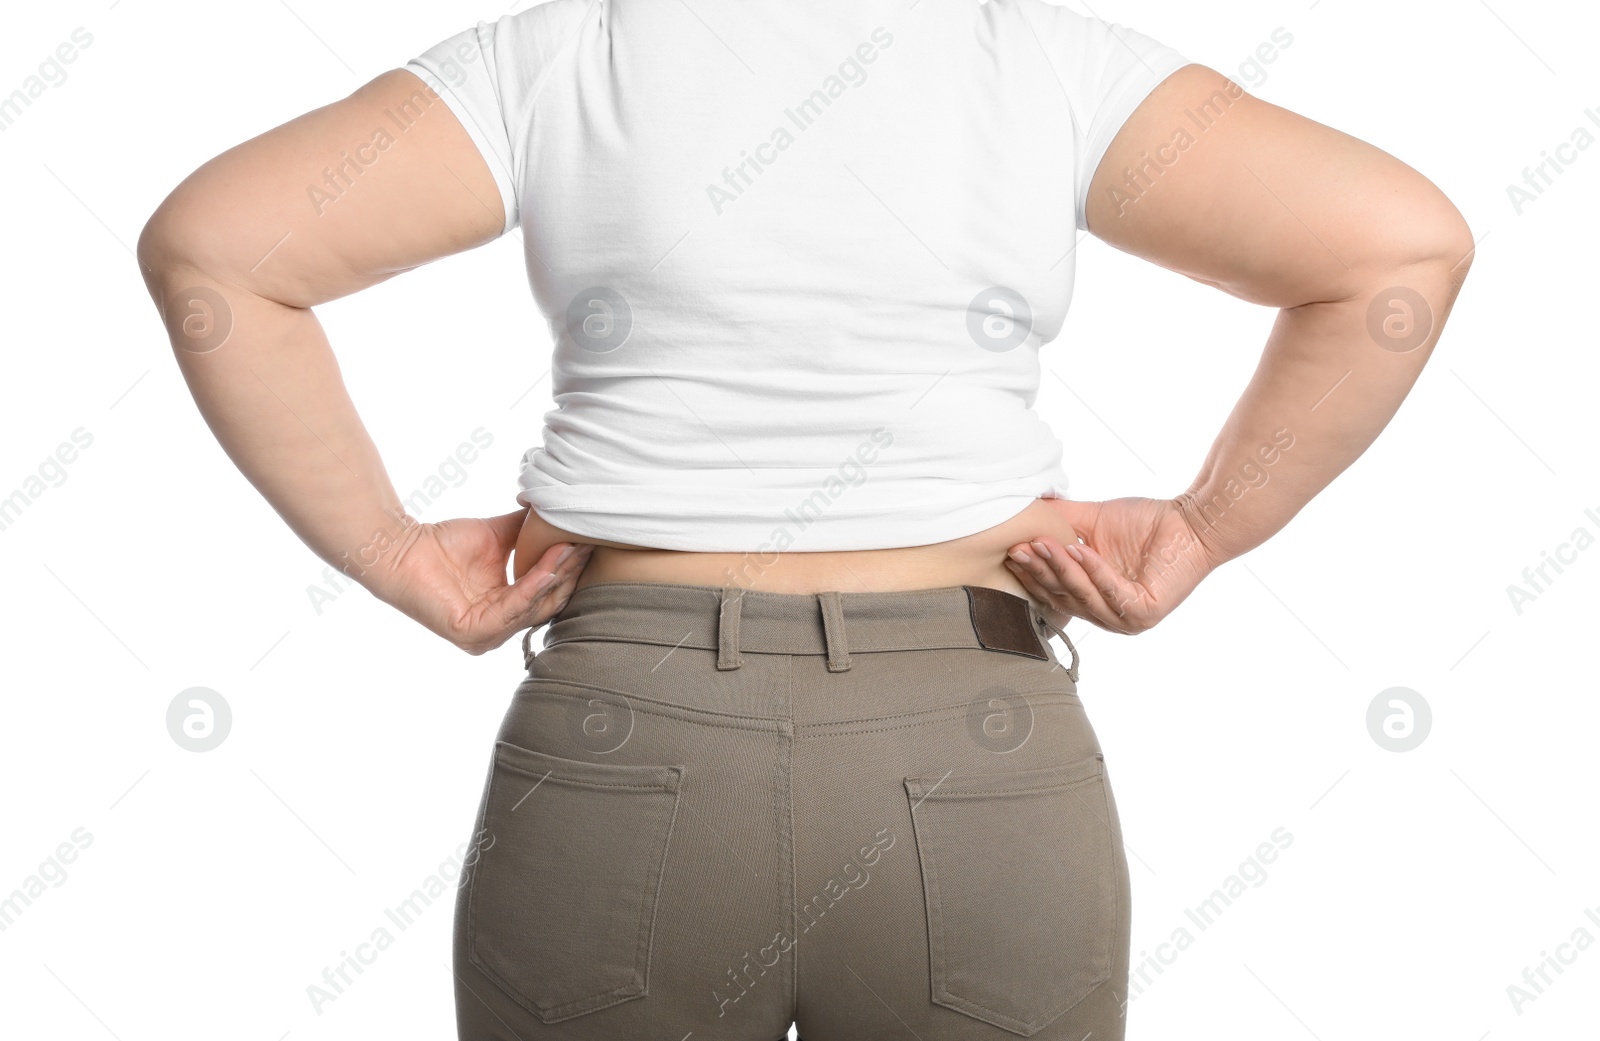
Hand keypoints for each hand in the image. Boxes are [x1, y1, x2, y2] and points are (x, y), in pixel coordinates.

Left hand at [364, 509, 593, 654]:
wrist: (400, 548)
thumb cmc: (442, 544)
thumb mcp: (498, 536)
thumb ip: (529, 531)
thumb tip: (561, 506)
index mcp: (507, 609)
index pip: (549, 593)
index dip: (569, 568)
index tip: (589, 540)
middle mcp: (499, 628)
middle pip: (547, 603)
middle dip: (568, 573)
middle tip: (586, 544)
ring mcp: (485, 635)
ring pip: (532, 608)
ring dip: (554, 578)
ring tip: (570, 550)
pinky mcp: (470, 634)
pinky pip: (509, 613)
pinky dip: (530, 591)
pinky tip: (545, 570)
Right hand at [1004, 496, 1219, 634]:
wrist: (1192, 522)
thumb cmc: (1146, 523)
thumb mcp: (1091, 522)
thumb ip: (1059, 521)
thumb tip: (1023, 508)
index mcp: (1093, 599)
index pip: (1054, 591)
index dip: (1032, 572)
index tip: (1011, 549)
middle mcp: (1107, 615)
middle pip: (1063, 596)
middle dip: (1040, 571)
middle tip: (1019, 547)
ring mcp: (1126, 619)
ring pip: (1083, 595)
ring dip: (1061, 569)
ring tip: (1043, 543)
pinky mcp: (1145, 612)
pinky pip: (1112, 592)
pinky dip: (1094, 570)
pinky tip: (1079, 550)